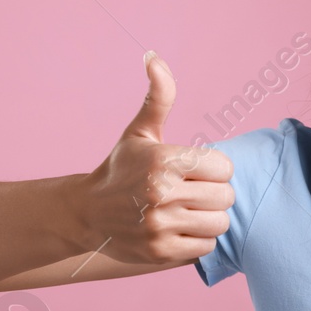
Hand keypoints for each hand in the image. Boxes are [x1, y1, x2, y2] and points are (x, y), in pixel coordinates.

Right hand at [75, 51, 234, 263]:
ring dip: (208, 218)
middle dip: (213, 194)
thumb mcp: (140, 132)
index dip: (214, 169)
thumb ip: (159, 96)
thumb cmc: (121, 169)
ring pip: (219, 224)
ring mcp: (159, 226)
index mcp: (163, 160)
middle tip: (191, 192)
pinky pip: (205, 248)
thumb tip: (154, 57)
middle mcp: (161, 193)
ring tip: (187, 211)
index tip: (195, 170)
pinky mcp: (160, 253)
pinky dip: (198, 241)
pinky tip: (179, 229)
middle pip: (225, 197)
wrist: (85, 214)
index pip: (224, 168)